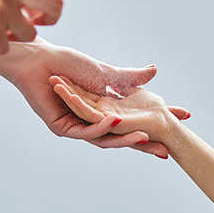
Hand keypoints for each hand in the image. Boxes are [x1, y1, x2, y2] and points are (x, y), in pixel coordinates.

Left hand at [0, 37, 176, 155]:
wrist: (40, 60)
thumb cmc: (69, 64)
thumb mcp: (106, 73)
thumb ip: (129, 77)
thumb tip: (155, 71)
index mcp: (102, 114)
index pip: (131, 125)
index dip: (152, 129)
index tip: (173, 134)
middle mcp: (91, 125)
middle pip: (120, 138)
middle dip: (143, 145)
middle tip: (165, 152)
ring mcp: (76, 128)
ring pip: (104, 139)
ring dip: (124, 139)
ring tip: (144, 137)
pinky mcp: (61, 128)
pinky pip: (85, 130)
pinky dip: (101, 127)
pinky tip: (116, 122)